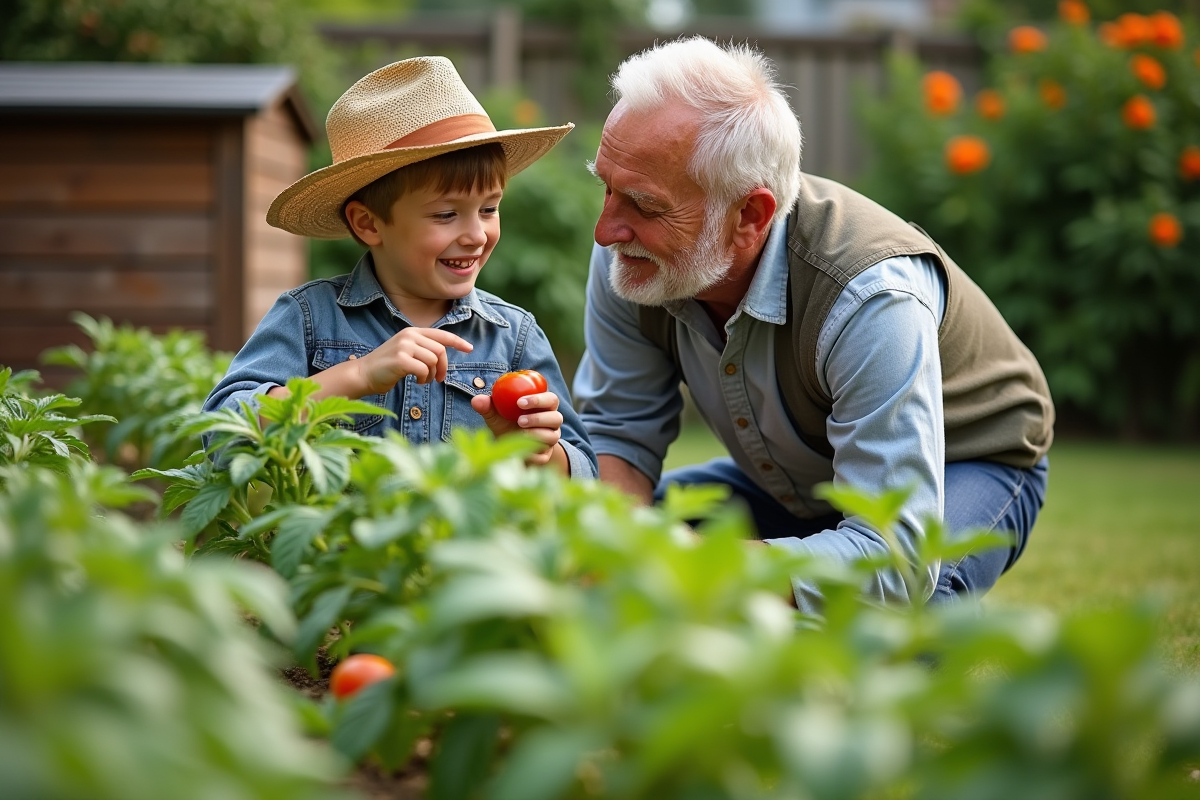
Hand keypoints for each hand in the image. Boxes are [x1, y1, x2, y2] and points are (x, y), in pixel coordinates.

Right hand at [356, 328, 472, 394]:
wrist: (363, 374)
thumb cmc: (387, 366)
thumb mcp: (406, 351)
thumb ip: (422, 349)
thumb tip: (442, 354)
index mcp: (412, 332)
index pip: (441, 334)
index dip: (457, 342)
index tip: (469, 348)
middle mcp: (409, 336)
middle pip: (440, 351)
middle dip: (443, 367)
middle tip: (439, 379)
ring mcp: (404, 346)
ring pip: (433, 361)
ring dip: (431, 375)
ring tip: (423, 380)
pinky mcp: (400, 360)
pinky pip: (424, 370)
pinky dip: (424, 379)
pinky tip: (417, 381)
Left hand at [471, 390, 562, 465]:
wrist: (509, 449)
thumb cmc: (505, 425)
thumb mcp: (496, 416)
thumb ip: (488, 407)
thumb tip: (476, 400)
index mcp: (544, 407)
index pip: (551, 399)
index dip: (539, 399)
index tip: (520, 402)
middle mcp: (551, 422)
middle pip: (556, 418)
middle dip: (538, 418)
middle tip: (520, 420)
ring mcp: (551, 439)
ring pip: (553, 437)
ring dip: (536, 435)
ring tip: (520, 434)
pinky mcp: (546, 456)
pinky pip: (544, 456)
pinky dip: (532, 454)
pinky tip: (520, 452)